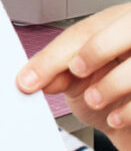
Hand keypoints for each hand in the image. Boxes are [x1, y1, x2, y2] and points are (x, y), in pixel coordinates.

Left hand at [16, 2, 130, 150]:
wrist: (130, 123)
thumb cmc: (109, 93)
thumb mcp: (80, 80)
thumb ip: (60, 73)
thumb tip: (32, 78)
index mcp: (115, 26)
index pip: (85, 30)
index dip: (55, 53)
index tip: (30, 78)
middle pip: (122, 29)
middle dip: (94, 50)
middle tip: (75, 71)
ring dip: (110, 84)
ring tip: (94, 99)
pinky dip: (127, 110)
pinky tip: (115, 118)